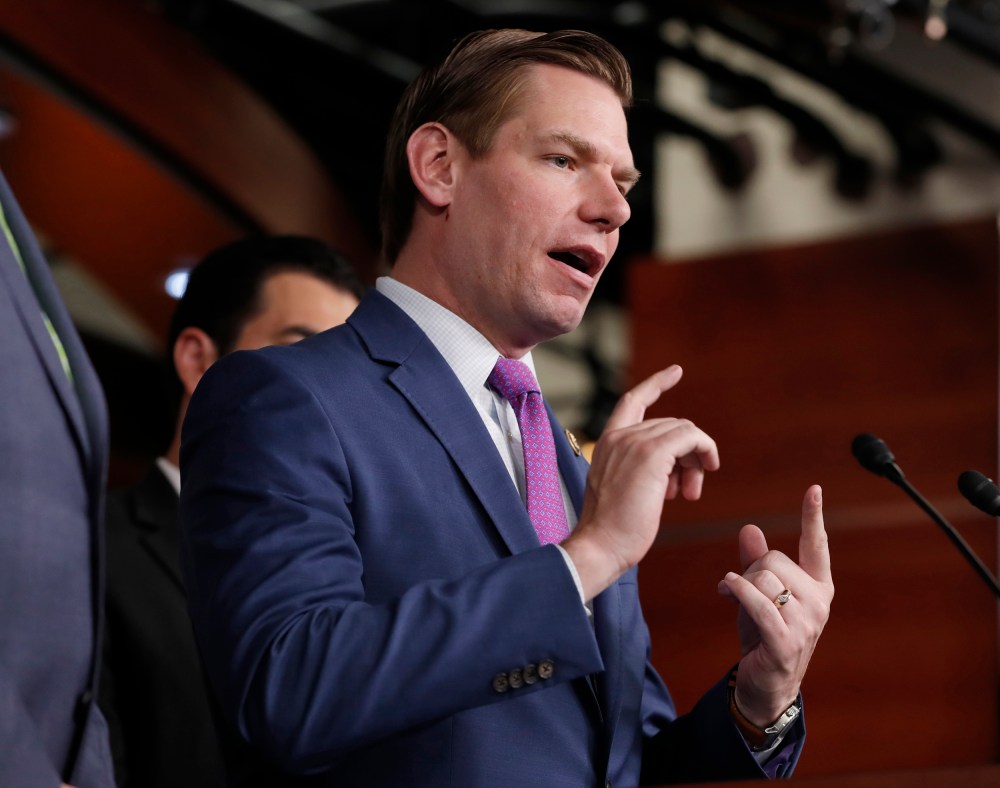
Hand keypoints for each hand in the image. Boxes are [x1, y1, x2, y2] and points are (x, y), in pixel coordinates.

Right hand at [562, 365, 719, 599]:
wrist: (601, 545)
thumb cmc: (612, 529)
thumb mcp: (622, 489)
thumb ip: (641, 470)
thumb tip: (674, 471)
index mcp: (606, 443)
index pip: (632, 401)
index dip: (655, 384)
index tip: (675, 372)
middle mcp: (619, 437)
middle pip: (669, 424)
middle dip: (687, 453)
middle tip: (689, 489)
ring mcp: (634, 443)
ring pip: (683, 430)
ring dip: (695, 460)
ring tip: (689, 492)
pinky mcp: (651, 454)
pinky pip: (690, 437)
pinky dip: (704, 451)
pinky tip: (704, 472)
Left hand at [718, 485, 833, 725]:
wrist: (765, 684)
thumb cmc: (764, 634)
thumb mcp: (759, 593)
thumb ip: (756, 561)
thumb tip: (749, 528)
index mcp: (818, 586)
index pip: (816, 545)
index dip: (813, 516)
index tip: (814, 488)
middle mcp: (819, 602)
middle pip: (774, 559)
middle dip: (749, 569)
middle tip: (738, 588)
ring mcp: (806, 623)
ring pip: (763, 579)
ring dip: (740, 585)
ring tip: (732, 597)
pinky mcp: (786, 640)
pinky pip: (758, 602)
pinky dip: (738, 592)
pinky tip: (727, 591)